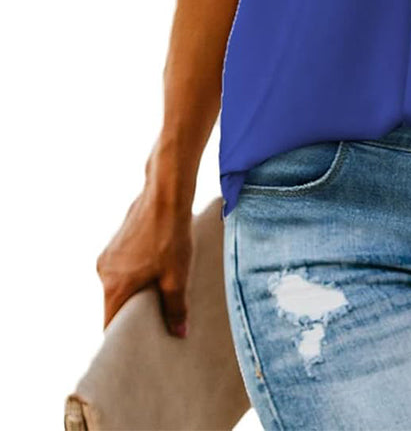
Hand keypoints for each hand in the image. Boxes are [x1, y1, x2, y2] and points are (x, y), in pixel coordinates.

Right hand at [95, 147, 194, 338]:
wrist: (166, 192)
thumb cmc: (171, 235)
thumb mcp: (177, 276)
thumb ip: (176, 307)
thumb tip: (178, 333)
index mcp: (113, 285)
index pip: (111, 323)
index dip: (125, 337)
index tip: (138, 346)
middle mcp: (104, 271)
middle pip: (116, 303)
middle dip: (137, 312)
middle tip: (157, 320)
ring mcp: (109, 254)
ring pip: (122, 283)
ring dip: (139, 289)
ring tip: (163, 291)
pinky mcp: (118, 241)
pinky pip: (125, 267)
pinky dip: (138, 272)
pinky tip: (160, 267)